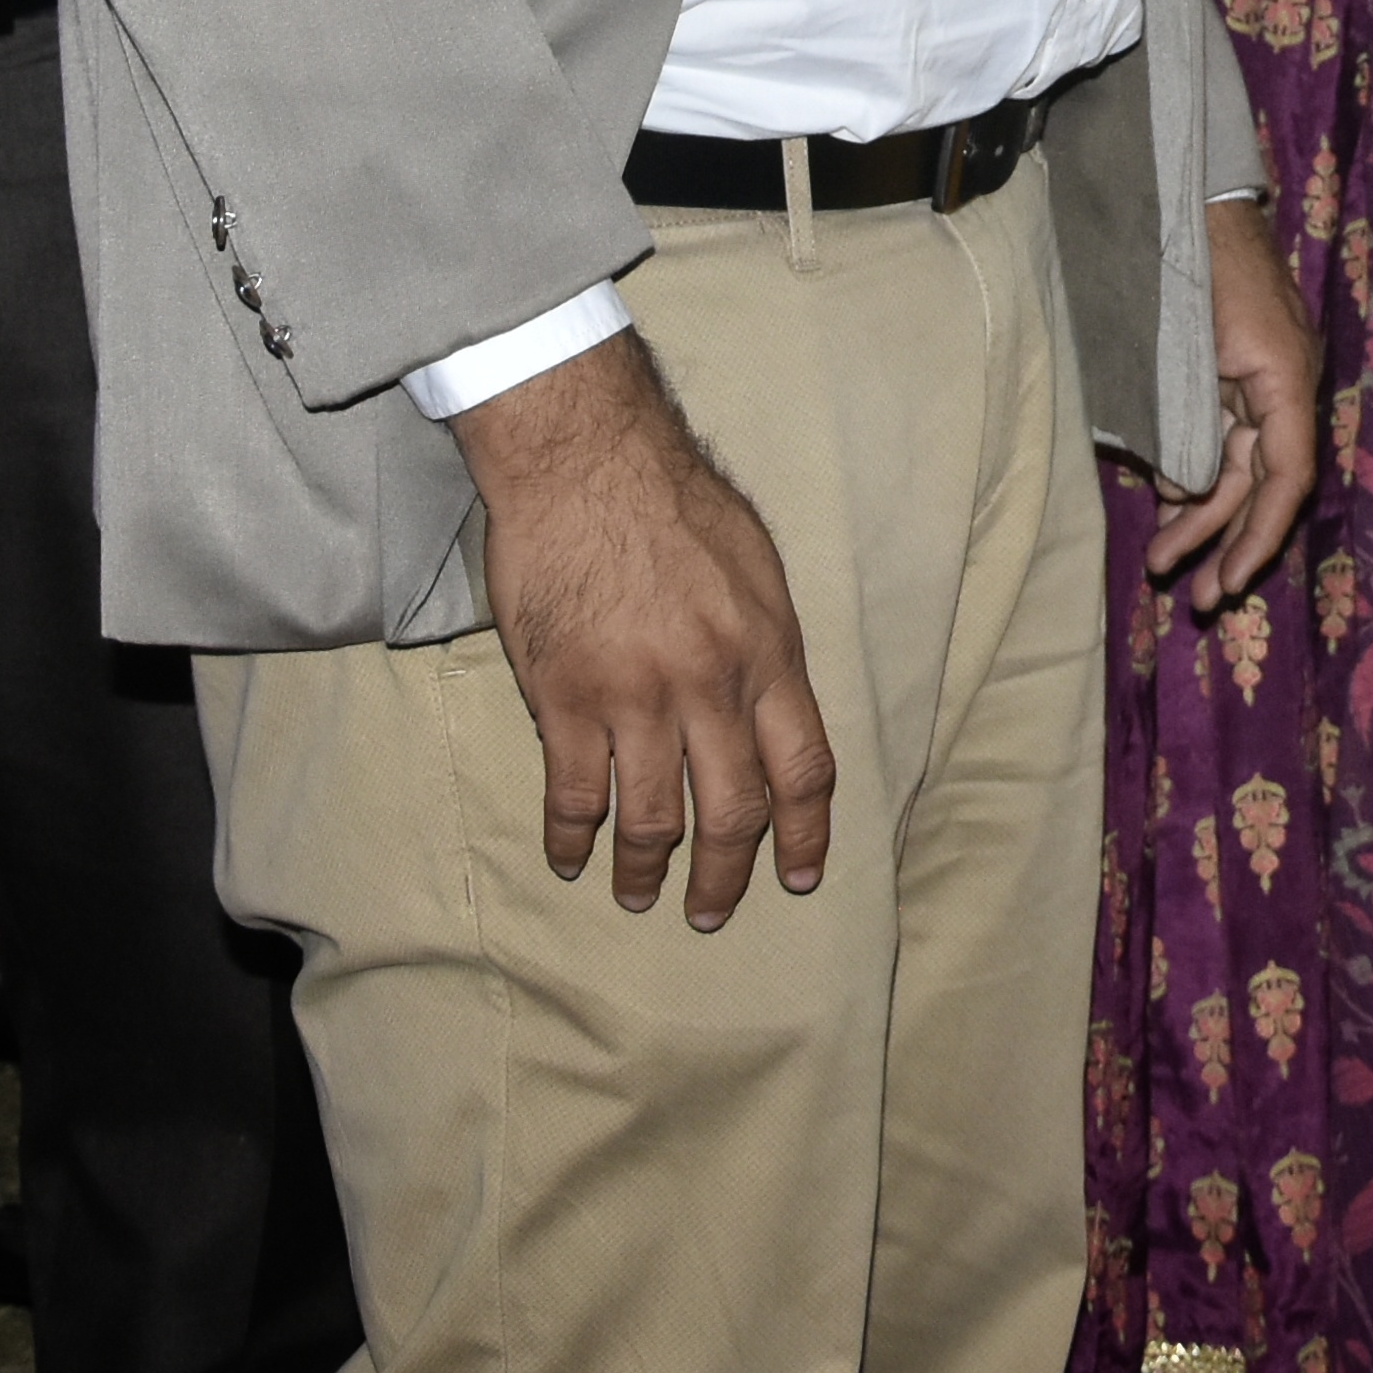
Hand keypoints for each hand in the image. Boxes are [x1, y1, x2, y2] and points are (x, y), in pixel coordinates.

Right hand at [454, 332, 838, 928]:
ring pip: (653, 817)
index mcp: (768, 653)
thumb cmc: (674, 502)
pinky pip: (575, 794)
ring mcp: (637, 697)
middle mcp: (711, 686)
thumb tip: (768, 704)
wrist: (587, 461)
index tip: (800, 876)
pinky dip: (572, 836)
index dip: (805, 833)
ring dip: (646, 870)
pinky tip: (570, 854)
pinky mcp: (567, 698)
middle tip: (710, 912)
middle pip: (732, 811)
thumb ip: (765, 643)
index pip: (803, 767)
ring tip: (638, 895)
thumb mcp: (755, 567)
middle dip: (725, 876)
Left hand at [1141, 202, 1324, 610]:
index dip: (1261, 535)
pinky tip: (1168, 504)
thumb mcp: (1183, 348)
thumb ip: (1188, 423)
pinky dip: (1196, 472)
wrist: (1186, 190)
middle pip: (1264, 482)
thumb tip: (1189, 490)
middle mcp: (1284, 383)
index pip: (1288, 475)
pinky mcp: (1235, 370)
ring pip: (1239, 464)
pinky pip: (1222, 435)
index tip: (1232, 580)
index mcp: (1286, 376)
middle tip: (1194, 599)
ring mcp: (1260, 376)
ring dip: (1204, 514)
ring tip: (1164, 563)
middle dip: (1228, 542)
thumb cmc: (1188, 260)